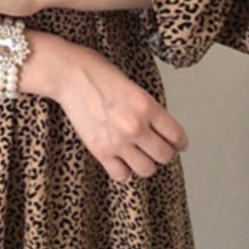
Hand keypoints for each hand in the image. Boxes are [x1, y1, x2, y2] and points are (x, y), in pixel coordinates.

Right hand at [53, 46, 188, 183]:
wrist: (68, 75)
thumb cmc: (98, 72)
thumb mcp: (134, 86)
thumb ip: (148, 109)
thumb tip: (158, 128)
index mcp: (147, 106)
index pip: (176, 135)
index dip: (180, 142)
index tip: (178, 144)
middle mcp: (135, 126)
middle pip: (164, 155)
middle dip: (163, 152)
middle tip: (157, 147)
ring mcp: (117, 141)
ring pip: (146, 169)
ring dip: (145, 163)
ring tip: (139, 155)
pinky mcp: (100, 151)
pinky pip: (121, 175)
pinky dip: (123, 171)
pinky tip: (121, 161)